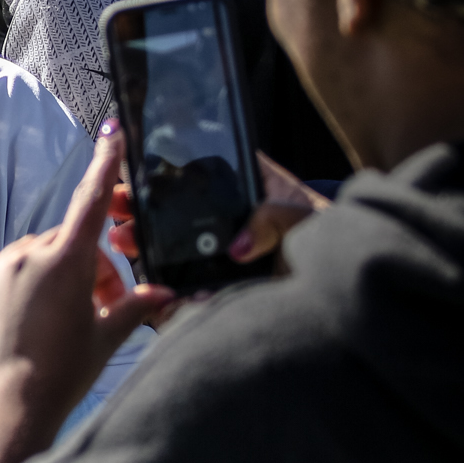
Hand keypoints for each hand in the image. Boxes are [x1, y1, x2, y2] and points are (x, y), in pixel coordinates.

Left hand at [0, 133, 173, 425]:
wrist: (4, 413)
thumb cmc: (61, 379)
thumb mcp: (104, 341)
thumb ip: (133, 308)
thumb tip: (166, 294)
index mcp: (67, 261)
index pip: (92, 201)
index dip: (106, 164)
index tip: (112, 133)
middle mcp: (25, 255)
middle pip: (62, 243)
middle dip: (82, 266)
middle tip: (96, 305)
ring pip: (25, 257)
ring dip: (42, 276)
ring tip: (52, 321)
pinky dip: (4, 283)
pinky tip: (14, 316)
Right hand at [107, 144, 324, 278]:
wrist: (346, 286)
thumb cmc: (331, 238)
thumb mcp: (304, 216)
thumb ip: (274, 220)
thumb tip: (240, 246)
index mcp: (245, 189)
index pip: (197, 171)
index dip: (162, 170)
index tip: (132, 173)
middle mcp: (229, 220)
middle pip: (175, 210)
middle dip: (141, 209)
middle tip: (117, 210)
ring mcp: (222, 254)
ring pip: (174, 248)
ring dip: (144, 244)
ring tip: (122, 241)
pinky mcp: (220, 287)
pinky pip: (186, 288)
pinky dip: (168, 291)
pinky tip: (150, 288)